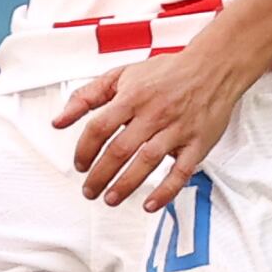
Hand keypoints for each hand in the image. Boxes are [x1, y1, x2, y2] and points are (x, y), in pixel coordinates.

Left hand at [54, 50, 254, 209]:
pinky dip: (166, 191)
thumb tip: (58, 121)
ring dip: (125, 185)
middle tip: (89, 191)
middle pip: (119, 150)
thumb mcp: (122, 75)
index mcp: (132, 96)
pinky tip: (150, 204)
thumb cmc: (166, 73)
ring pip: (147, 162)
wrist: (213, 67)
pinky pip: (181, 172)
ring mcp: (177, 129)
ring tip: (110, 199)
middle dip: (100, 175)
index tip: (80, 165)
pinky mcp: (198, 143)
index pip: (99, 128)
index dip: (84, 150)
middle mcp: (154, 113)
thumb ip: (87, 96)